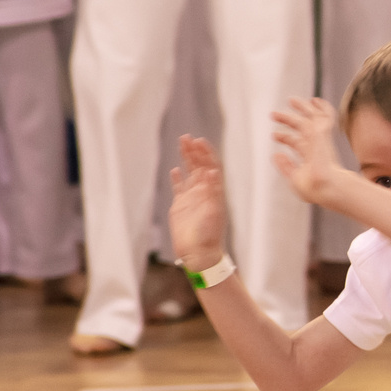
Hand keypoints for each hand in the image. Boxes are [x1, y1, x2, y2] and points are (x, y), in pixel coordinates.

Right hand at [168, 133, 228, 265]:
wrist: (198, 253)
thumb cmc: (209, 234)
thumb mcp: (213, 211)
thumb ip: (212, 191)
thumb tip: (213, 171)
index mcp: (214, 191)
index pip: (211, 166)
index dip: (206, 153)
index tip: (199, 140)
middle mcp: (204, 192)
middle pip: (199, 166)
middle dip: (194, 151)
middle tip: (187, 137)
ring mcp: (192, 198)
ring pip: (189, 173)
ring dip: (186, 158)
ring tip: (182, 143)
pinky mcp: (180, 206)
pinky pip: (179, 188)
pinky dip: (177, 179)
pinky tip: (175, 170)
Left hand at [268, 95, 350, 207]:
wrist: (326, 187)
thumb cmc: (313, 189)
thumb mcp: (294, 178)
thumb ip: (285, 166)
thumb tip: (276, 155)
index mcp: (310, 158)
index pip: (297, 143)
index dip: (285, 138)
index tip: (273, 135)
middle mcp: (316, 147)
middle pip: (302, 129)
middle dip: (289, 120)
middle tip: (274, 114)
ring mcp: (320, 140)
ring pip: (312, 119)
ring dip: (303, 109)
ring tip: (291, 100)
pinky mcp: (322, 133)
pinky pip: (325, 117)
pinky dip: (323, 108)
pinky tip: (316, 101)